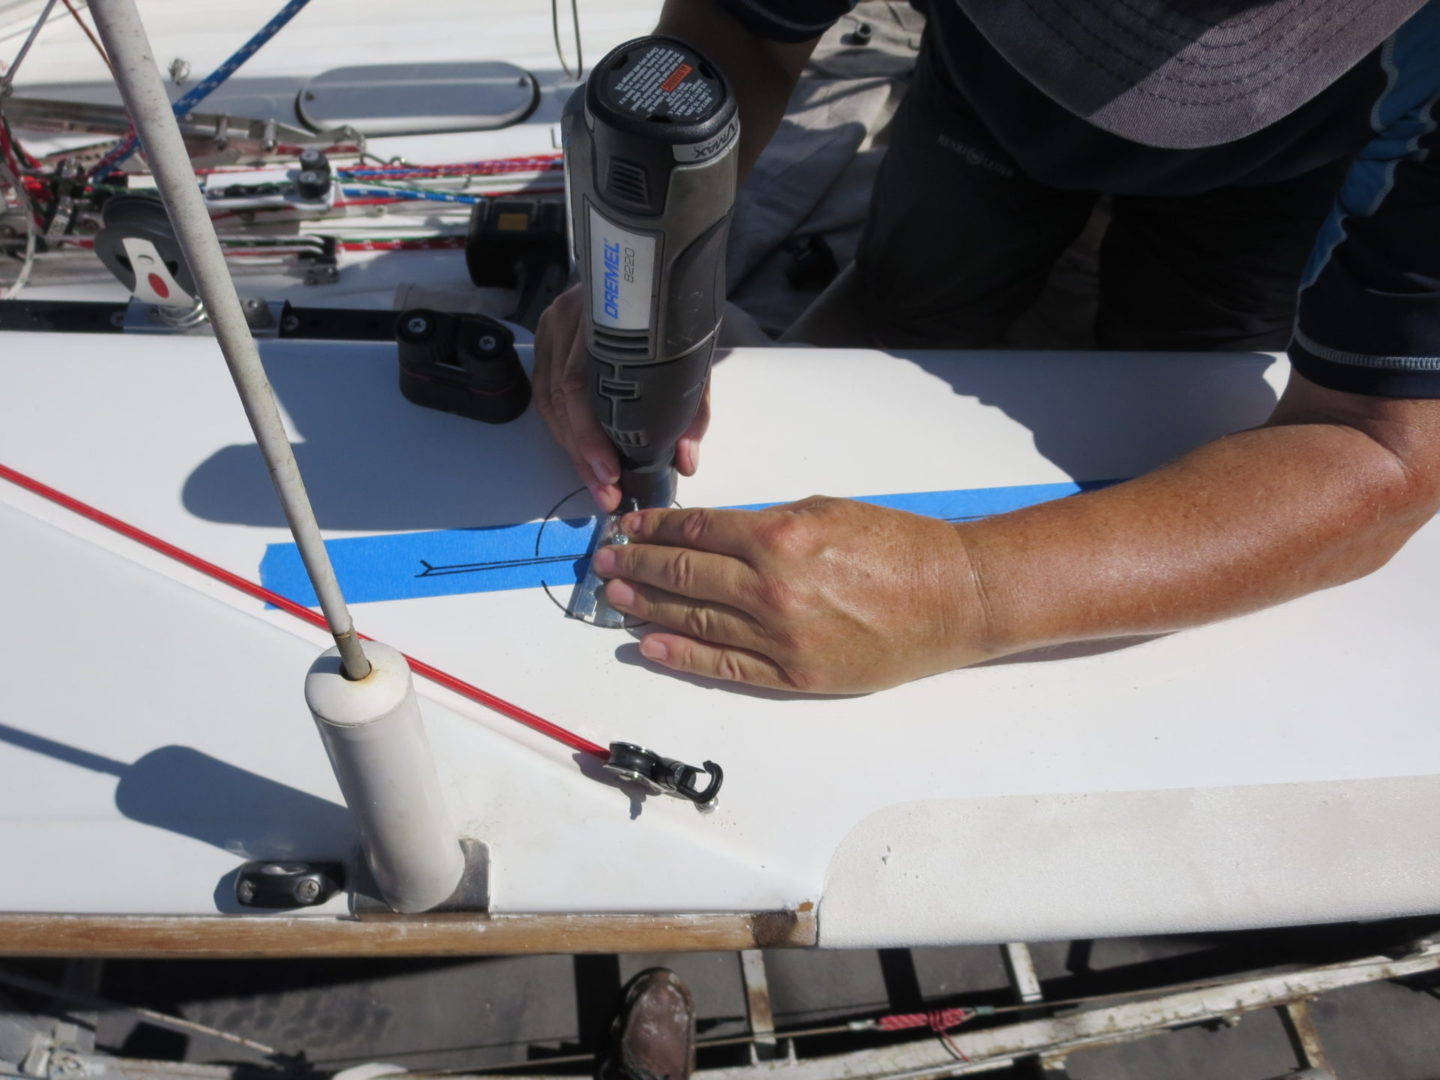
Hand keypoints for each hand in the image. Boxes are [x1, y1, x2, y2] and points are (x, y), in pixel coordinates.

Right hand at [534, 285, 709, 512]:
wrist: (661, 269)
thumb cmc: (676, 313)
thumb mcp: (694, 355)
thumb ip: (693, 409)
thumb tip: (686, 461)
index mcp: (604, 314)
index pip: (582, 381)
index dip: (591, 433)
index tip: (611, 470)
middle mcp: (570, 316)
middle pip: (561, 397)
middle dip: (582, 454)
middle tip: (605, 492)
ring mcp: (552, 325)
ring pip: (548, 400)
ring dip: (571, 449)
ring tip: (597, 484)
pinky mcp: (546, 336)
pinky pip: (545, 392)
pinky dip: (563, 429)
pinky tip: (581, 455)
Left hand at [589, 497, 993, 692]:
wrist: (954, 597)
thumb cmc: (902, 548)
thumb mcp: (827, 510)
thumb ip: (768, 523)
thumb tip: (717, 535)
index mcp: (780, 538)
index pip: (697, 532)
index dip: (654, 530)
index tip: (630, 527)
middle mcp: (772, 589)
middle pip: (685, 576)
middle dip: (638, 567)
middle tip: (607, 562)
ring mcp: (781, 638)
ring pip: (695, 622)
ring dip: (649, 609)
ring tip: (617, 600)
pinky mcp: (795, 676)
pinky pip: (726, 667)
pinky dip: (683, 657)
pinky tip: (652, 647)